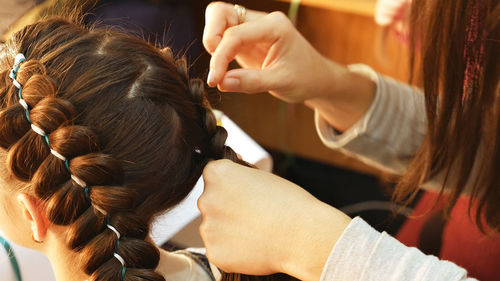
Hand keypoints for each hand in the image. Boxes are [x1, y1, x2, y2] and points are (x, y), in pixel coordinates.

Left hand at [198, 160, 351, 280]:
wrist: (303, 236)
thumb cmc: (289, 203)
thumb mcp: (262, 176)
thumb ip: (240, 175)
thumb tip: (231, 166)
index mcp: (217, 173)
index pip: (213, 176)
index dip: (231, 185)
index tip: (247, 193)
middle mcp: (206, 199)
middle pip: (211, 202)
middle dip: (227, 207)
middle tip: (254, 214)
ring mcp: (208, 228)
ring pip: (214, 227)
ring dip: (229, 229)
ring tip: (256, 231)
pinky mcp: (213, 253)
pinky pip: (219, 248)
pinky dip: (232, 249)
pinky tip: (252, 245)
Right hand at [204, 2, 347, 102]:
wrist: (317, 79)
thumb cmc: (306, 78)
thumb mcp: (281, 83)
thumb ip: (251, 82)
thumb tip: (222, 82)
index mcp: (274, 26)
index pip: (235, 34)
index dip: (220, 56)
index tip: (215, 79)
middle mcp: (261, 21)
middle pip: (221, 13)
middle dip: (211, 39)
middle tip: (217, 67)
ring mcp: (253, 27)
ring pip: (219, 20)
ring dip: (213, 43)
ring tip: (221, 69)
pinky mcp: (246, 38)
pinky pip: (223, 34)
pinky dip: (217, 50)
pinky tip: (224, 69)